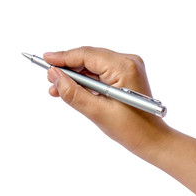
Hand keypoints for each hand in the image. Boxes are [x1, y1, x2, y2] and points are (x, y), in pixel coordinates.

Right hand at [44, 46, 170, 153]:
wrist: (152, 139)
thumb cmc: (131, 129)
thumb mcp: (97, 112)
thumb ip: (72, 92)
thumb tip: (54, 75)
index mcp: (124, 67)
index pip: (86, 55)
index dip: (63, 57)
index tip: (44, 59)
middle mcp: (128, 62)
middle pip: (89, 58)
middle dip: (67, 68)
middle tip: (49, 78)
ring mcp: (128, 67)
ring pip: (93, 65)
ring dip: (75, 76)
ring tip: (57, 88)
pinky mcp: (126, 75)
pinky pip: (100, 72)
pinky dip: (86, 81)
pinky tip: (72, 89)